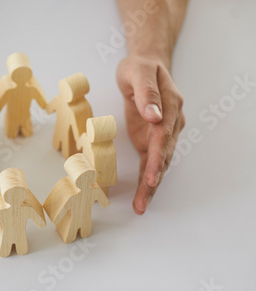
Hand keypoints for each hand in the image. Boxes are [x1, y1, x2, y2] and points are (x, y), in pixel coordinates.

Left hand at [117, 55, 184, 214]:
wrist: (145, 64)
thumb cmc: (141, 67)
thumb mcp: (139, 73)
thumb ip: (147, 94)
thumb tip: (154, 115)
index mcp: (170, 107)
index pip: (164, 137)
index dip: (157, 159)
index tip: (151, 177)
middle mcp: (170, 124)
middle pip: (163, 156)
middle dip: (153, 181)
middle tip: (142, 203)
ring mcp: (161, 133)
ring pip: (158, 163)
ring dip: (150, 186)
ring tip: (140, 206)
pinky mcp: (150, 138)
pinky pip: (149, 160)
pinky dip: (145, 177)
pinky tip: (141, 194)